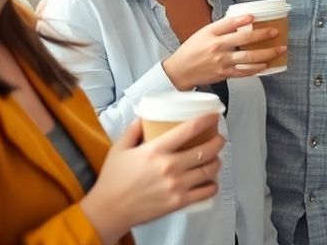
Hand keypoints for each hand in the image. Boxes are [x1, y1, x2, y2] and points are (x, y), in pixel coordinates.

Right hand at [81, 113, 224, 243]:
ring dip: (217, 161)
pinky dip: (213, 184)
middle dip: (218, 141)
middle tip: (218, 138)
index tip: (214, 117)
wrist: (109, 210)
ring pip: (210, 169)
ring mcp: (176, 185)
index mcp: (155, 151)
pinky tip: (211, 180)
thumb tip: (144, 115)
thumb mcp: (119, 149)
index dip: (206, 121)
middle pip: (206, 150)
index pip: (189, 130)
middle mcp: (169, 167)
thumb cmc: (113, 180)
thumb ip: (133, 130)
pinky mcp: (179, 202)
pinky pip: (206, 191)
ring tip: (215, 158)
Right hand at [163, 14, 284, 89]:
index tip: (254, 16)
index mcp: (211, 34)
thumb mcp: (204, 33)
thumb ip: (222, 27)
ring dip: (266, 54)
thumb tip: (242, 19)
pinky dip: (256, 69)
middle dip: (263, 35)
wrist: (180, 71)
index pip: (229, 23)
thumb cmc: (192, 50)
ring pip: (248, 58)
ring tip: (278, 50)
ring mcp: (222, 62)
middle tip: (275, 32)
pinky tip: (266, 65)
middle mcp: (217, 48)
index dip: (243, 19)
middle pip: (244, 40)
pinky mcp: (224, 74)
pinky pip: (244, 72)